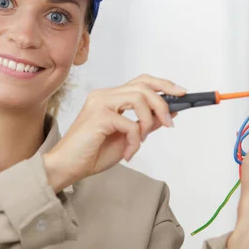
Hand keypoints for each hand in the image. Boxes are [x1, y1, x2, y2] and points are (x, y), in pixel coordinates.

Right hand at [43, 75, 185, 192]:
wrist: (66, 167)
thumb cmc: (91, 154)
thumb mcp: (126, 138)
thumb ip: (144, 124)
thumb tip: (168, 114)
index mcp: (109, 98)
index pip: (141, 81)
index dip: (164, 85)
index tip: (182, 93)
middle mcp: (104, 95)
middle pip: (144, 85)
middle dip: (163, 104)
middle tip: (169, 123)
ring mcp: (100, 103)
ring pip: (139, 98)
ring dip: (149, 122)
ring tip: (141, 141)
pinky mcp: (99, 116)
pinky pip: (131, 124)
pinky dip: (135, 141)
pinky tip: (128, 154)